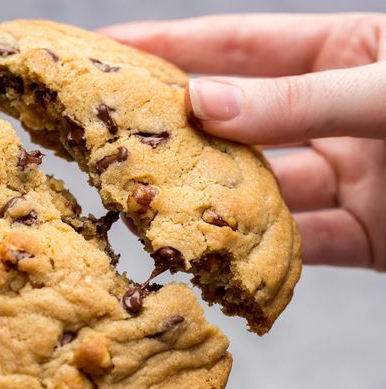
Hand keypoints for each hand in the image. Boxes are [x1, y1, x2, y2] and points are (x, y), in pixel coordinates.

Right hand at [101, 13, 385, 270]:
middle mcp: (333, 115)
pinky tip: (221, 259)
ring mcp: (345, 176)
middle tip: (113, 130)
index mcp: (345, 55)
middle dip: (178, 127)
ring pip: (261, 191)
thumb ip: (302, 100)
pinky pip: (301, 247)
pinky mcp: (360, 233)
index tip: (111, 48)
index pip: (239, 46)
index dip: (173, 44)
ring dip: (214, 201)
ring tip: (155, 203)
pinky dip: (264, 260)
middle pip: (238, 121)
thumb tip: (206, 104)